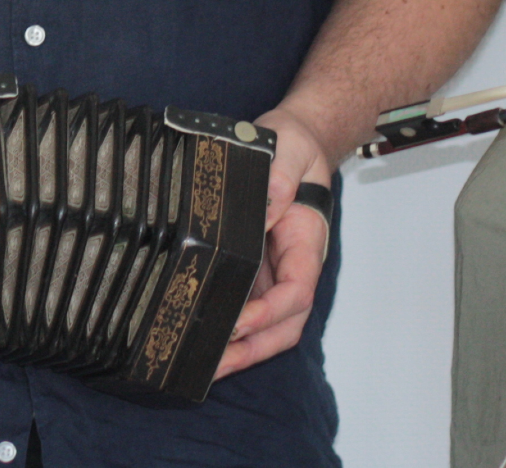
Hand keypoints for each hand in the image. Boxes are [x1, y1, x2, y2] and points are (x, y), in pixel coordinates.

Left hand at [217, 106, 337, 377]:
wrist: (291, 140)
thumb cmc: (292, 146)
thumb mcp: (288, 150)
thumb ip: (278, 177)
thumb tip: (264, 208)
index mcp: (306, 240)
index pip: (298, 289)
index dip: (271, 311)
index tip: (241, 321)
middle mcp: (293, 264)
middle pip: (285, 322)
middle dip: (254, 348)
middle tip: (214, 363)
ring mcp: (274, 271)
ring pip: (267, 325)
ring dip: (241, 349)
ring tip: (202, 365)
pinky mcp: (253, 270)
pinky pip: (246, 307)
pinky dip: (229, 330)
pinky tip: (200, 338)